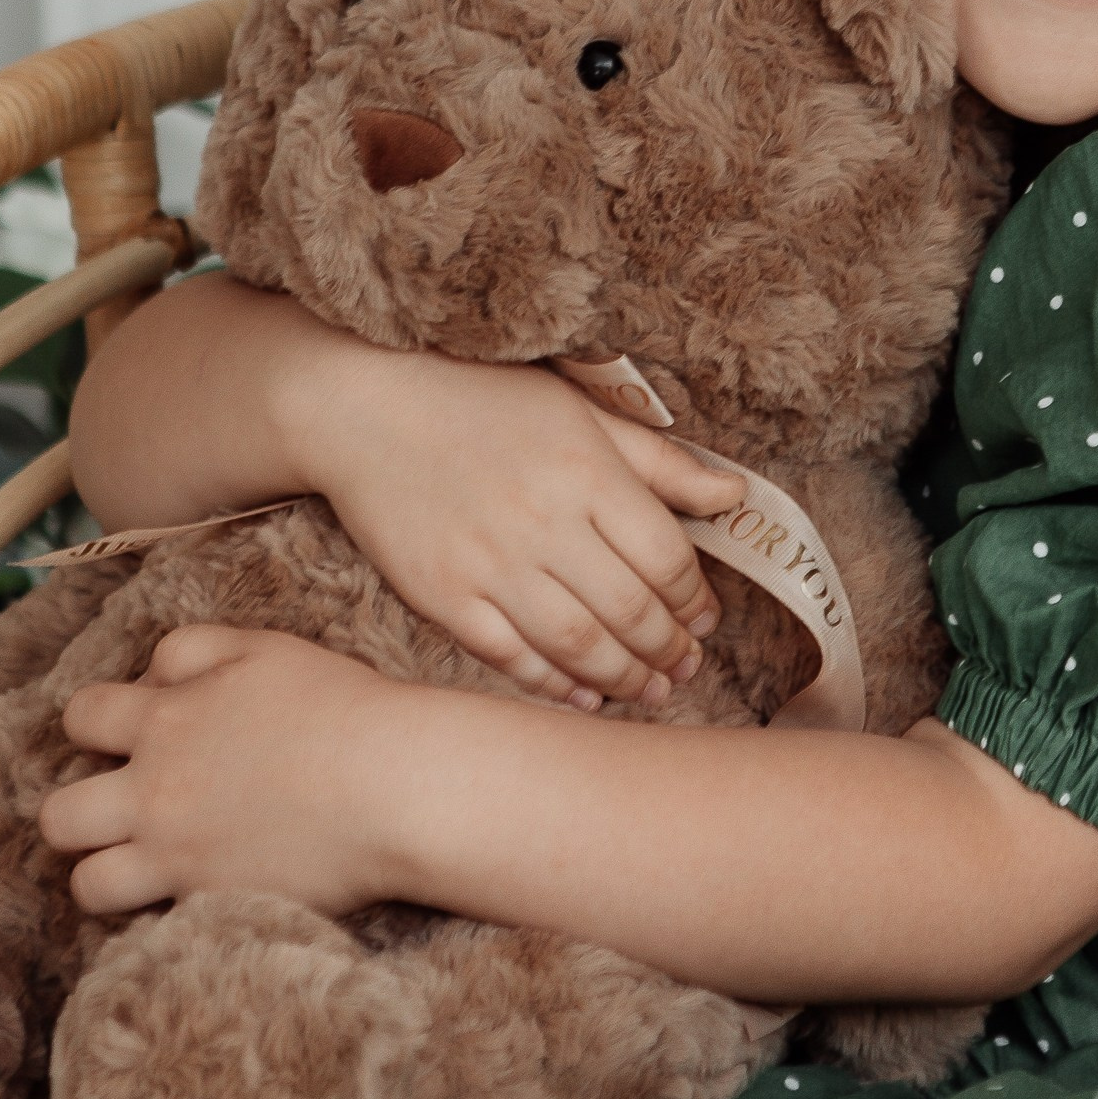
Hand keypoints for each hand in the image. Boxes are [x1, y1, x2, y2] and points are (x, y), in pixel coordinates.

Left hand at [41, 623, 411, 917]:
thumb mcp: (265, 648)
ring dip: (103, 872)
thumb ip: (196, 649)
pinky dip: (151, 911)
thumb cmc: (340, 708)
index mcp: (164, 717)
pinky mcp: (206, 900)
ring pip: (84, 881)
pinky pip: (142, 922)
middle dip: (79, 810)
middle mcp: (153, 789)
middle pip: (58, 813)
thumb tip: (149, 675)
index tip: (132, 736)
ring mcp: (174, 852)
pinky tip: (182, 893)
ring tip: (140, 864)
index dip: (97, 727)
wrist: (390, 782)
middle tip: (126, 809)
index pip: (82, 716)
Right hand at [298, 350, 738, 706]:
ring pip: (577, 644)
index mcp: (586, 471)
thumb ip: (659, 461)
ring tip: (650, 691)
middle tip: (687, 668)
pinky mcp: (443, 595)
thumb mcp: (579, 410)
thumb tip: (734, 496)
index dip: (694, 598)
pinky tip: (582, 697)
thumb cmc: (480, 401)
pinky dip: (552, 685)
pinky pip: (510, 656)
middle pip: (630, 609)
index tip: (705, 617)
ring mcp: (490, 564)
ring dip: (623, 677)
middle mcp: (544, 522)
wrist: (363, 408)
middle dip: (669, 649)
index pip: (665, 556)